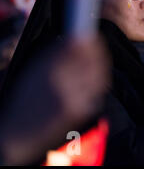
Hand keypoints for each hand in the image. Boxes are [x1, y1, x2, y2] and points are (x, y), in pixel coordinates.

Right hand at [0, 35, 109, 164]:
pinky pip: (96, 91)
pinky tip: (90, 79)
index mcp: (48, 68)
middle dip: (97, 51)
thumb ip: (58, 54)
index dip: (89, 40)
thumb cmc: (27, 99)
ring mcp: (74, 97)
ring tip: (94, 61)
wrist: (19, 132)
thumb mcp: (35, 70)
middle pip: (93, 60)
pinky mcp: (80, 111)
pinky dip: (96, 83)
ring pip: (99, 75)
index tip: (90, 35)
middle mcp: (62, 82)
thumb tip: (79, 37)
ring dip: (99, 66)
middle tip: (96, 46)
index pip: (79, 47)